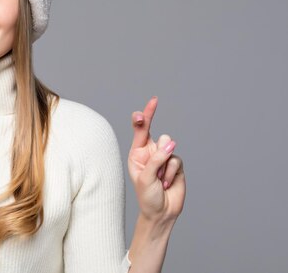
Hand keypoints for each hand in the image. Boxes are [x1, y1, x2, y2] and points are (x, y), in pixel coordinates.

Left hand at [128, 97, 185, 222]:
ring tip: (159, 180)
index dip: (147, 114)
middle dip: (160, 146)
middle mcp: (151, 152)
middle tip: (158, 161)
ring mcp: (164, 157)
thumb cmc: (147, 195)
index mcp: (137, 152)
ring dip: (164, 166)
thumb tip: (171, 143)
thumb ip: (156, 159)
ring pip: (169, 148)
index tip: (154, 101)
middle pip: (159, 136)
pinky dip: (170, 173)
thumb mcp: (145, 177)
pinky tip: (167, 184)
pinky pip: (176, 161)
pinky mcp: (176, 165)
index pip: (141, 128)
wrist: (161, 212)